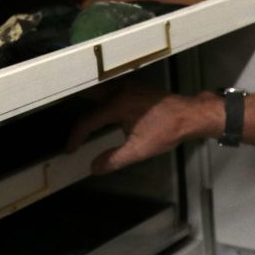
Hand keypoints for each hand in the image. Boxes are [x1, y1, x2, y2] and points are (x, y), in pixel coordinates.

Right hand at [66, 83, 220, 173]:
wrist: (189, 115)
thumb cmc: (166, 132)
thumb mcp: (139, 150)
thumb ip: (114, 159)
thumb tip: (94, 167)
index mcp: (117, 105)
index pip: (88, 120)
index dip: (76, 136)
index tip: (70, 150)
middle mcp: (119, 91)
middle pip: (88, 97)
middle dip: (74, 107)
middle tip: (64, 123)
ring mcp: (127, 86)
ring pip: (98, 92)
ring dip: (87, 102)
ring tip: (76, 115)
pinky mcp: (133, 87)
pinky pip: (109, 91)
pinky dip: (99, 99)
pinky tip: (98, 109)